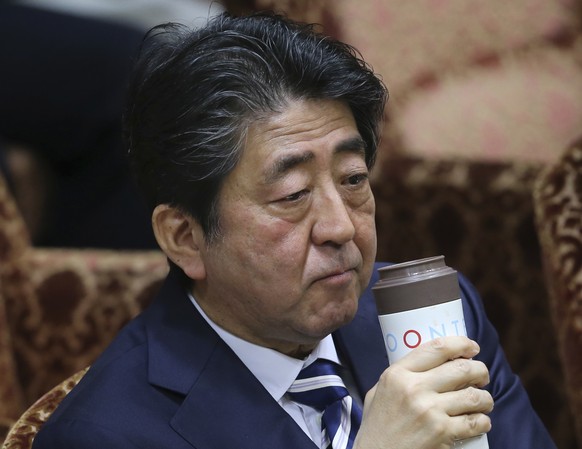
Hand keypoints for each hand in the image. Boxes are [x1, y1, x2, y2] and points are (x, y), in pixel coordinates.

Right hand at [354, 336, 492, 448]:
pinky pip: (476, 422)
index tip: (472, 347)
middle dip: (480, 370)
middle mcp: (415, 389)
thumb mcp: (379, 391)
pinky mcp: (442, 434)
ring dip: (485, 398)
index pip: (437, 348)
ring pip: (474, 396)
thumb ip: (400, 375)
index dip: (461, 344)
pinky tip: (480, 421)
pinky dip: (483, 421)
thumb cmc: (377, 426)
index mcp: (398, 374)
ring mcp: (430, 412)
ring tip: (483, 401)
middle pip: (462, 369)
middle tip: (482, 376)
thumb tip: (429, 362)